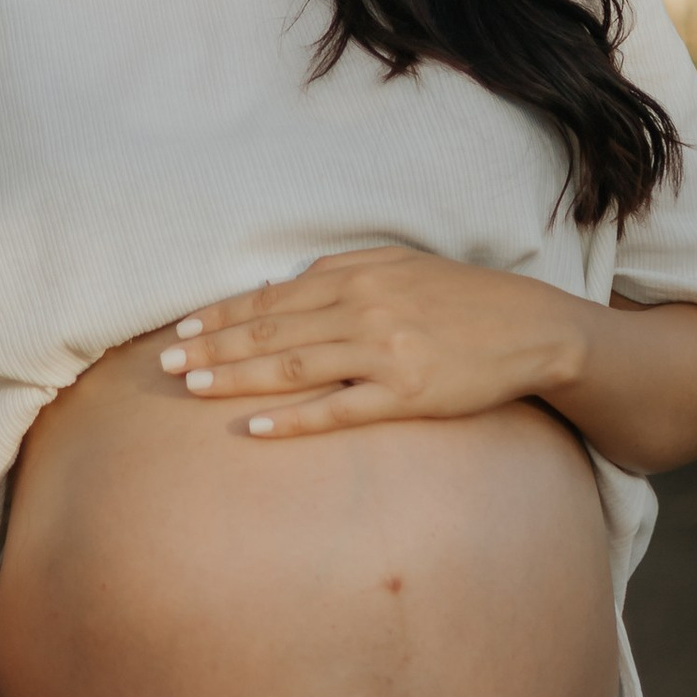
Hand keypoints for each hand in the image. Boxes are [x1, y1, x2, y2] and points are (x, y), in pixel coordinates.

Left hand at [158, 247, 582, 439]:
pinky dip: (293, 419)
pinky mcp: (407, 393)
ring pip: (293, 367)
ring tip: (192, 389)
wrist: (531, 327)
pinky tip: (257, 429)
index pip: (273, 297)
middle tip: (165, 365)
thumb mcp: (399, 266)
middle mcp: (364, 308)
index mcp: (358, 275)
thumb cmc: (460, 297)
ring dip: (236, 378)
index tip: (181, 331)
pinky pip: (338, 409)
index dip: (222, 315)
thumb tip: (279, 290)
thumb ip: (341, 273)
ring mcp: (384, 352)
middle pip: (271, 331)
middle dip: (213, 348)